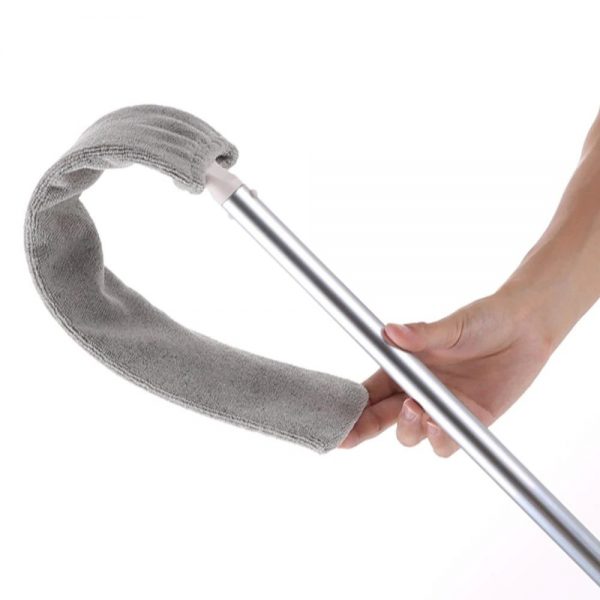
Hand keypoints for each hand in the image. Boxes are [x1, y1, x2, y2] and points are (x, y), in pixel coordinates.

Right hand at [340, 289, 554, 456]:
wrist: (527, 328)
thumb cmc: (483, 320)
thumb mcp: (451, 326)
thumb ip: (421, 334)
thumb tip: (390, 332)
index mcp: (404, 368)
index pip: (368, 393)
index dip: (350, 410)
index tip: (336, 424)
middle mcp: (418, 391)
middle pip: (381, 420)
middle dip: (364, 430)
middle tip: (353, 436)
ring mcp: (442, 408)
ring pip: (412, 435)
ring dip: (409, 428)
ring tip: (416, 409)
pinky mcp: (468, 420)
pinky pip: (447, 442)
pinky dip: (441, 437)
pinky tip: (443, 422)